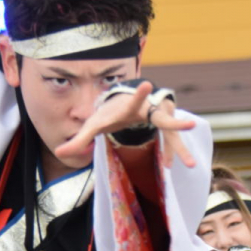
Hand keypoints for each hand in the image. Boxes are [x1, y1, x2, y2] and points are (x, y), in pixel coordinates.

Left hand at [54, 81, 196, 169]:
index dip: (139, 94)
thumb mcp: (93, 126)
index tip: (148, 83)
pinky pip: (169, 143)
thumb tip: (58, 152)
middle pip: (163, 118)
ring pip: (172, 135)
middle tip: (190, 124)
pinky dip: (170, 154)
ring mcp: (159, 119)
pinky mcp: (164, 129)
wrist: (125, 104)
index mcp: (129, 108)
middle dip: (176, 123)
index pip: (133, 101)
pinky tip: (169, 167)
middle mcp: (148, 111)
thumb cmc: (108, 115)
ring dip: (180, 150)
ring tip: (192, 165)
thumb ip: (78, 139)